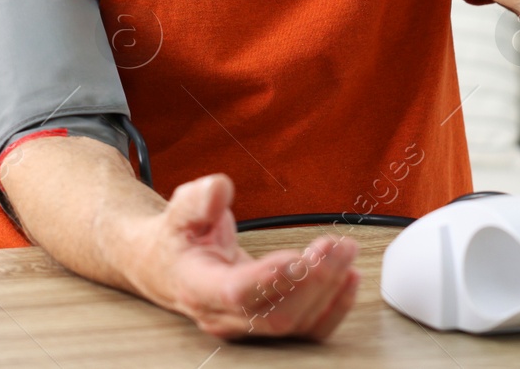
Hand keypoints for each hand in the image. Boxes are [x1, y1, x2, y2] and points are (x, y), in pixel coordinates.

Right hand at [128, 173, 360, 340]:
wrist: (171, 266)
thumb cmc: (179, 238)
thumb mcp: (181, 209)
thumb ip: (199, 199)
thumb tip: (220, 190)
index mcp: (197, 286)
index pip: (237, 292)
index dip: (271, 278)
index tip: (300, 255)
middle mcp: (222, 315)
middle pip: (276, 314)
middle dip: (314, 281)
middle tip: (336, 246)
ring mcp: (246, 326)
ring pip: (295, 323)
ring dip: (329, 289)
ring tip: (346, 252)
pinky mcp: (267, 323)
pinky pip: (307, 329)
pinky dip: (334, 307)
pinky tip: (349, 279)